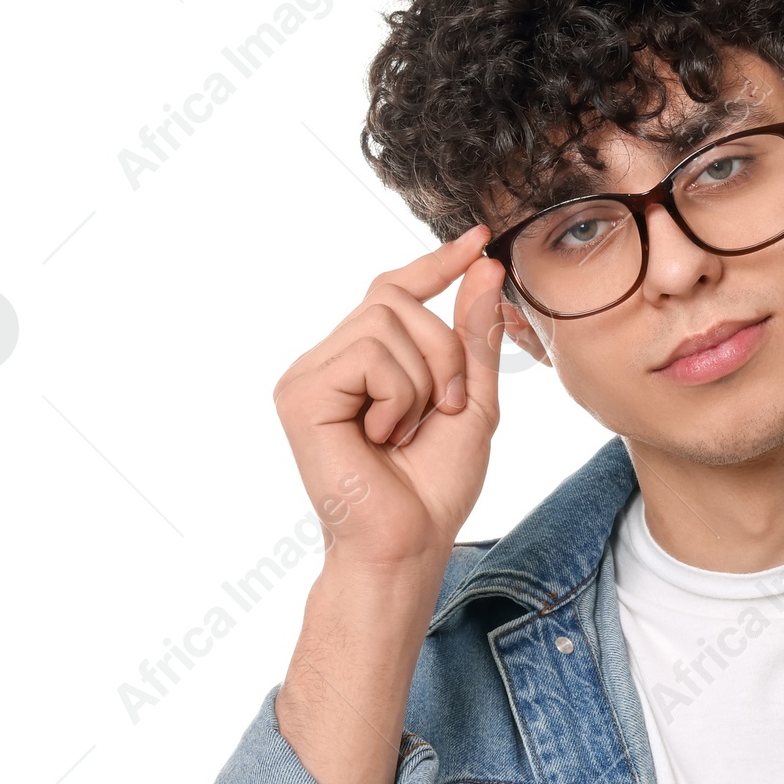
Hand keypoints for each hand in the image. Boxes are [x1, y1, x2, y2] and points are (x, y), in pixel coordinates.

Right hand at [272, 226, 510, 572]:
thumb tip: (485, 268)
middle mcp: (328, 359)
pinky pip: (368, 354)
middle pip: (397, 301)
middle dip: (445, 352)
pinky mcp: (298, 392)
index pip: (396, 290)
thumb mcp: (472, 400)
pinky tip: (382, 438)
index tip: (478, 240)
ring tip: (409, 431)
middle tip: (446, 409)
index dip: (437, 263)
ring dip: (423, 379)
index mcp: (364, 361)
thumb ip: (473, 336)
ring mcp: (307, 373)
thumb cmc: (434, 486)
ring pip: (385, 322)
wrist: (408, 543)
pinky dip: (397, 396)